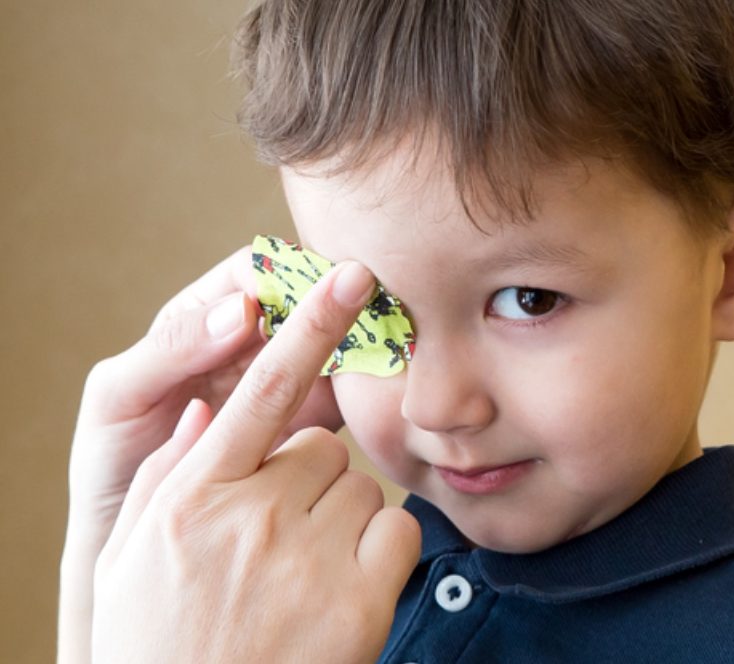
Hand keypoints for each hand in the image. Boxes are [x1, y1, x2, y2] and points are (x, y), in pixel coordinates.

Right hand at [91, 260, 419, 662]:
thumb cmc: (158, 641)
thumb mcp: (133, 558)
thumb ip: (169, 477)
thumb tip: (206, 416)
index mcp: (192, 497)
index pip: (259, 390)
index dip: (307, 324)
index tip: (348, 276)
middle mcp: (252, 518)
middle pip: (321, 446)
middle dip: (308, 477)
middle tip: (280, 534)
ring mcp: (309, 560)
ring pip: (362, 486)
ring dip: (343, 516)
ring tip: (305, 570)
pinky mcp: (360, 602)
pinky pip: (398, 530)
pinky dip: (383, 551)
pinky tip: (345, 589)